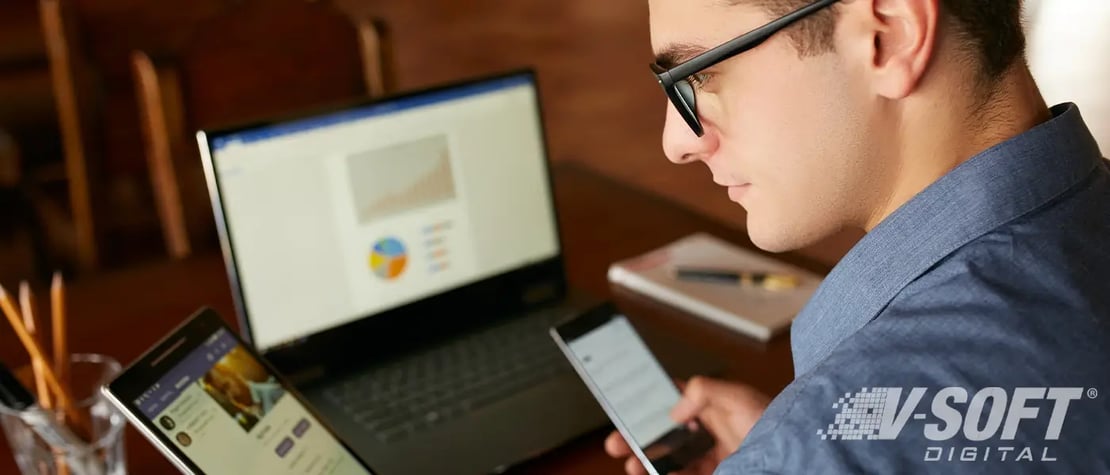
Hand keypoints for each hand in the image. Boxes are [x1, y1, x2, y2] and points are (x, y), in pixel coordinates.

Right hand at [604, 376, 770, 474]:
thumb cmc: (777, 423)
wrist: (797, 459)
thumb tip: (675, 408)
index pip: (671, 399)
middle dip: (637, 437)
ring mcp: (711, 455)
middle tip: (617, 443)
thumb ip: (705, 391)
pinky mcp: (716, 473)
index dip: (646, 402)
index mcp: (711, 404)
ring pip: (669, 458)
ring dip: (647, 461)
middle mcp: (708, 429)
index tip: (624, 407)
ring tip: (632, 465)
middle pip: (663, 433)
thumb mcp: (740, 397)